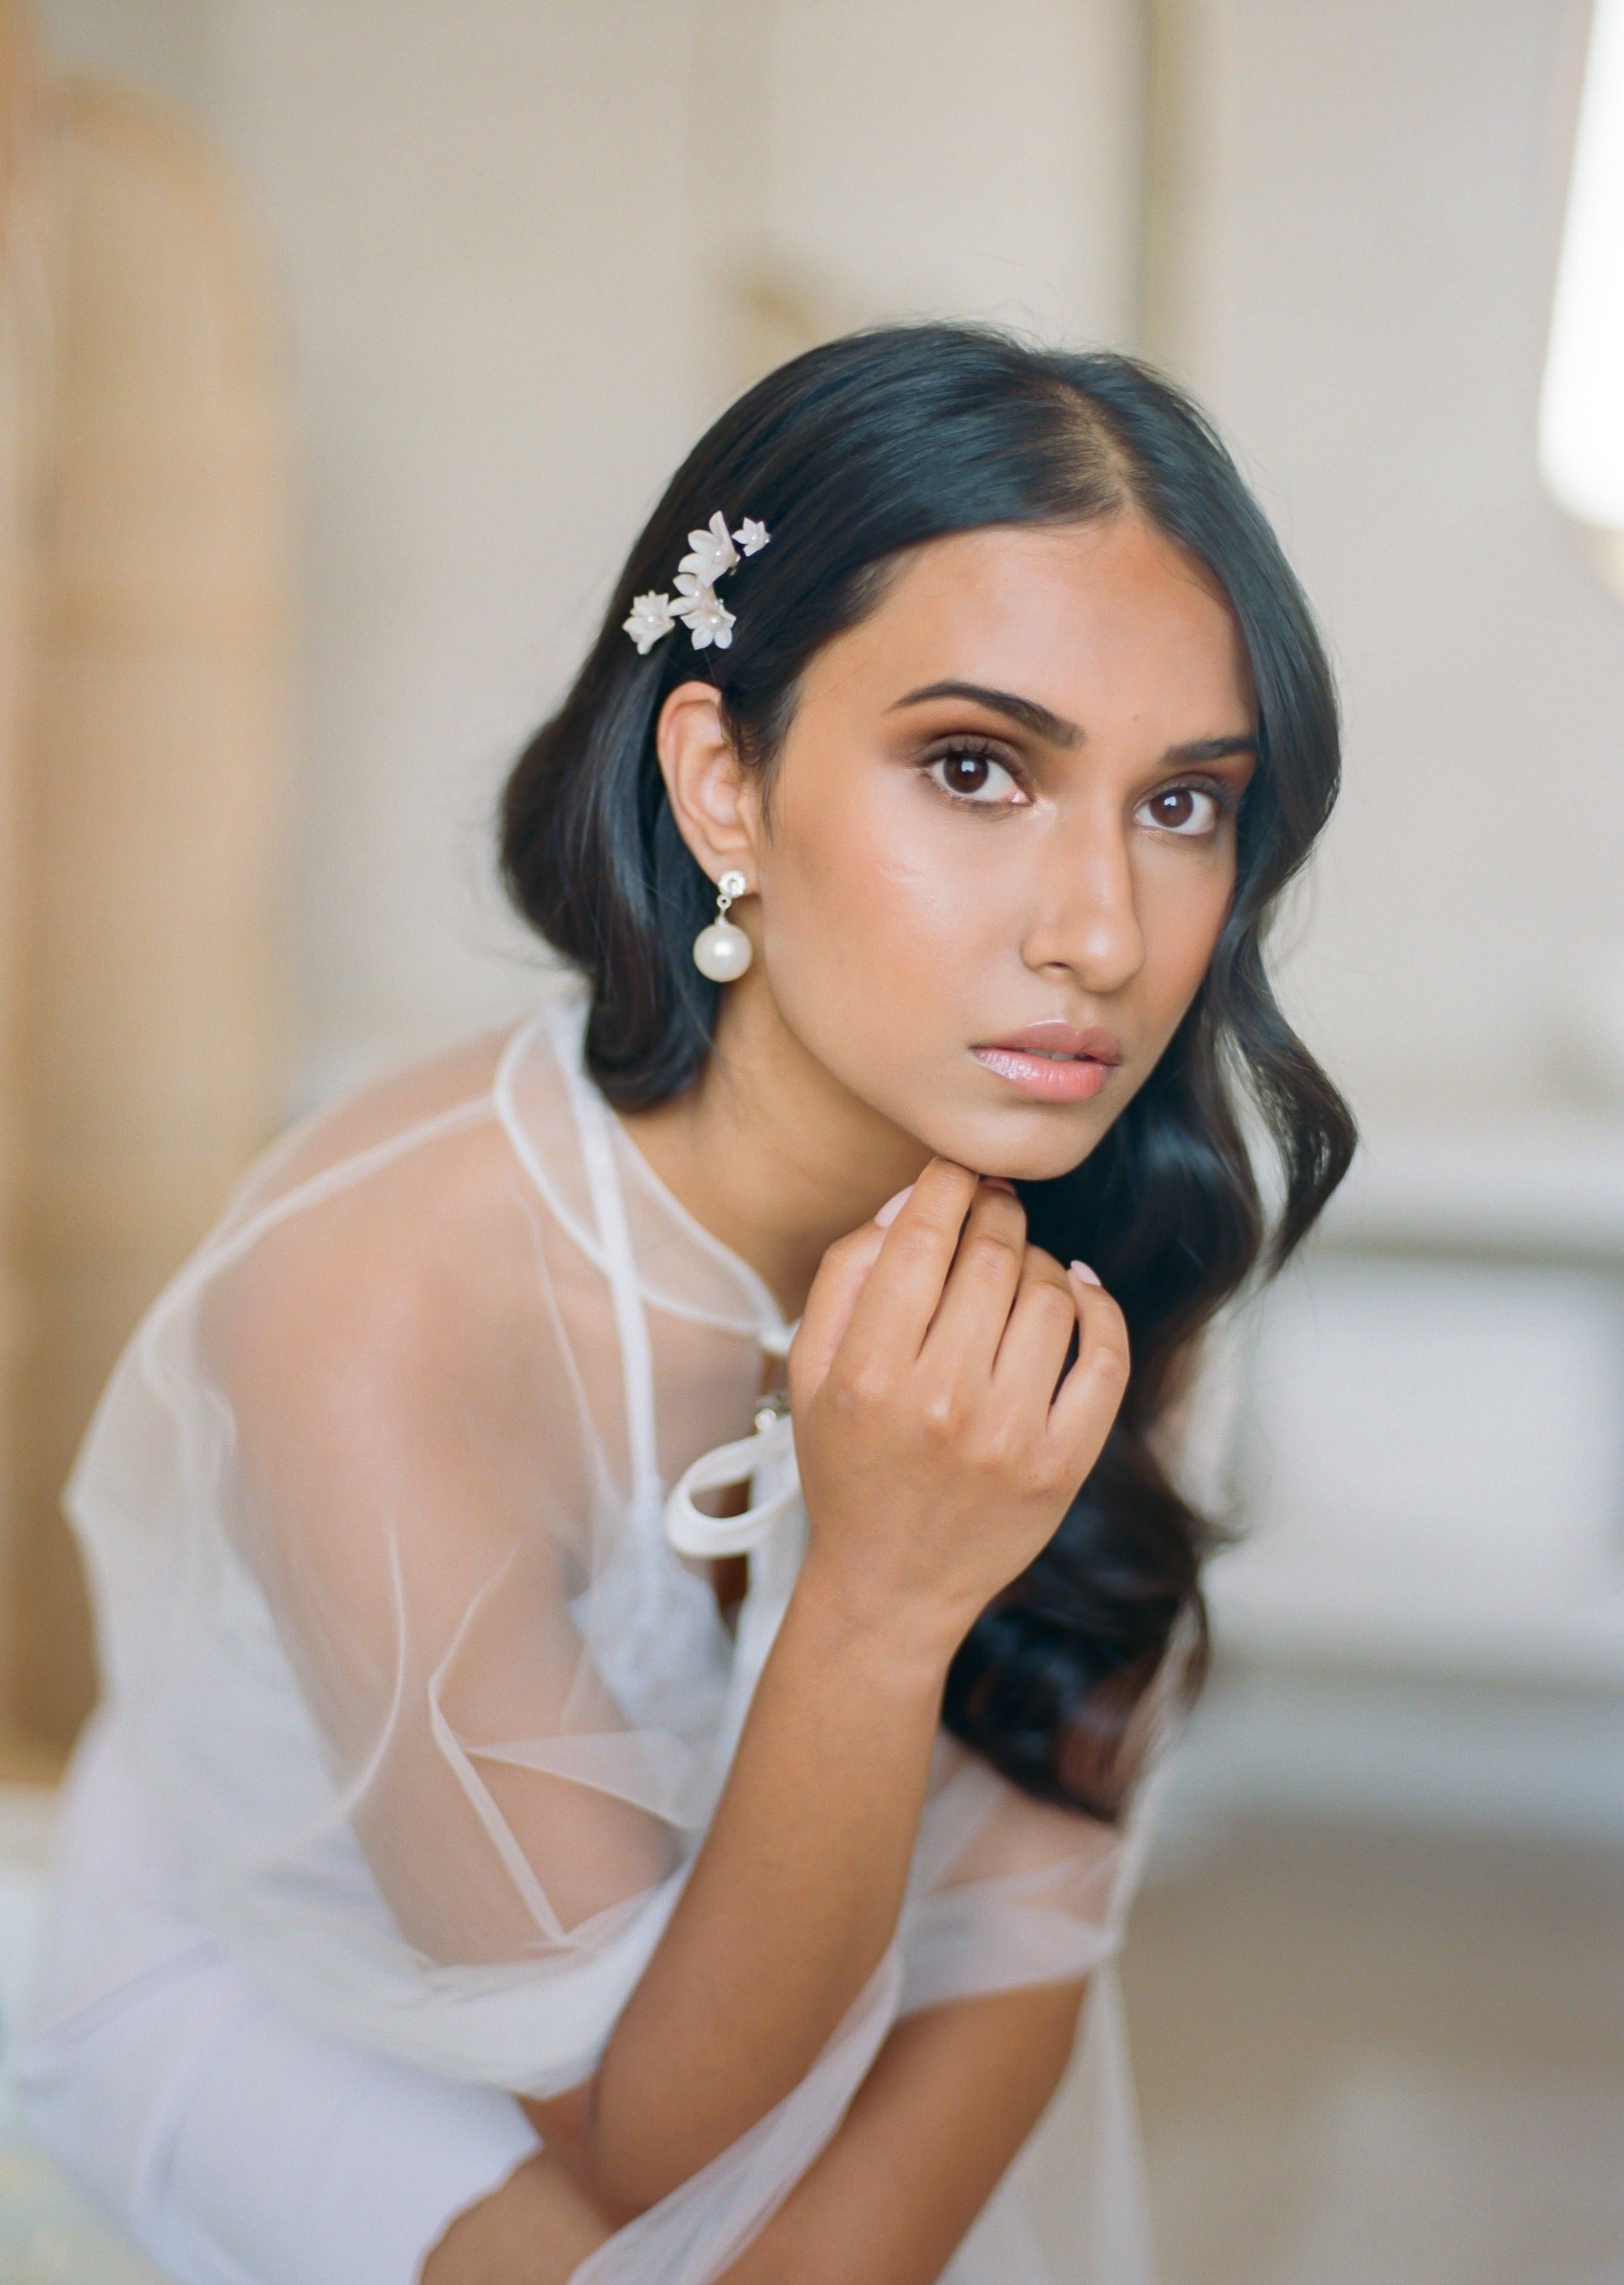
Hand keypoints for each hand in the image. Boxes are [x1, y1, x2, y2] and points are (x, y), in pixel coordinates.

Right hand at [787, 1160, 1128, 1654]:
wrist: (890, 1585)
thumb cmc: (847, 1465)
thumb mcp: (810, 1371)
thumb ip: (846, 1277)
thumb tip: (907, 1200)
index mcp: (869, 1374)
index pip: (921, 1239)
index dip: (947, 1184)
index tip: (958, 1172)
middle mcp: (941, 1402)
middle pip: (993, 1257)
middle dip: (996, 1214)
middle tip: (993, 1207)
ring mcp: (1010, 1437)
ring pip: (1050, 1295)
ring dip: (1040, 1262)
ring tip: (1018, 1269)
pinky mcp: (1063, 1466)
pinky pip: (1104, 1357)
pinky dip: (1101, 1308)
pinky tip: (1079, 1291)